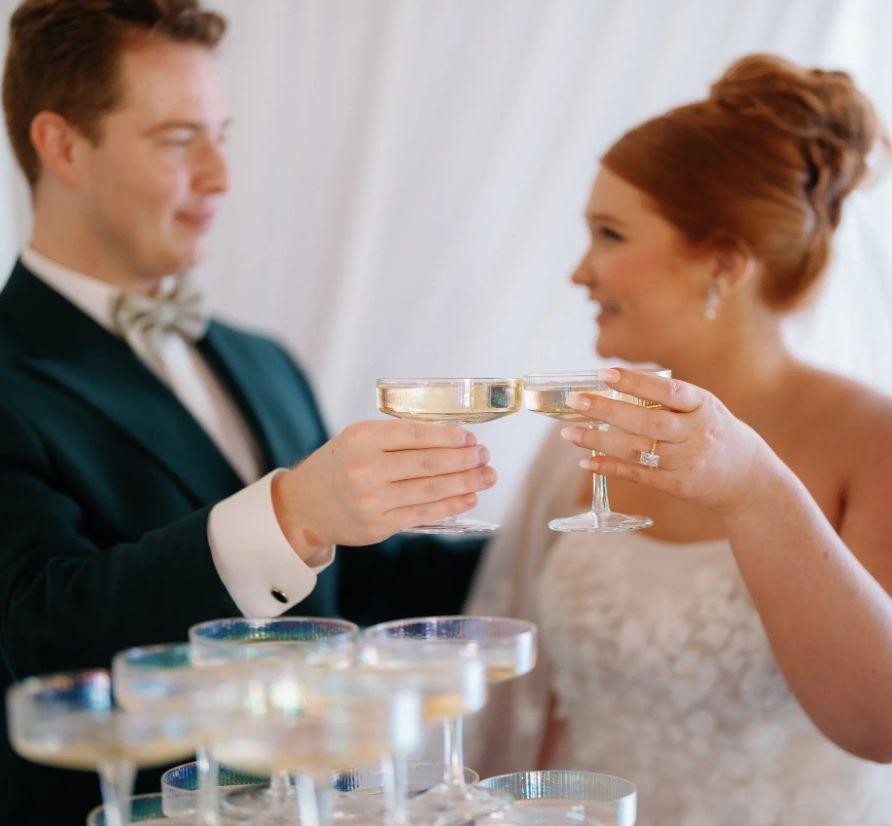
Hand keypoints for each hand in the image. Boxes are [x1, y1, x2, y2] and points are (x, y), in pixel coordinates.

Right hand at [273, 420, 496, 552]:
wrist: (304, 506)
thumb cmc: (339, 465)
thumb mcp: (358, 439)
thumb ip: (398, 437)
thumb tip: (452, 434)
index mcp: (361, 439)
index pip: (413, 434)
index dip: (447, 436)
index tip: (469, 436)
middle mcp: (366, 470)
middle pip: (427, 464)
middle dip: (463, 459)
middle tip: (484, 455)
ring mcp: (373, 501)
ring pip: (430, 490)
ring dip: (465, 482)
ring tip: (487, 475)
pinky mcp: (380, 526)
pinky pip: (423, 513)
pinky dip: (450, 505)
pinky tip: (469, 496)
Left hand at [559, 368, 772, 513]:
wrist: (746, 477)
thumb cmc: (712, 431)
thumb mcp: (701, 407)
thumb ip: (665, 399)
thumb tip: (610, 386)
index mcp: (702, 405)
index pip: (668, 390)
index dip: (636, 382)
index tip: (605, 373)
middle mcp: (695, 433)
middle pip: (648, 422)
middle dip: (609, 410)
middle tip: (576, 400)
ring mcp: (687, 461)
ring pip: (638, 450)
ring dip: (600, 441)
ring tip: (570, 432)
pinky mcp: (677, 485)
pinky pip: (639, 475)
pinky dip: (611, 467)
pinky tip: (586, 461)